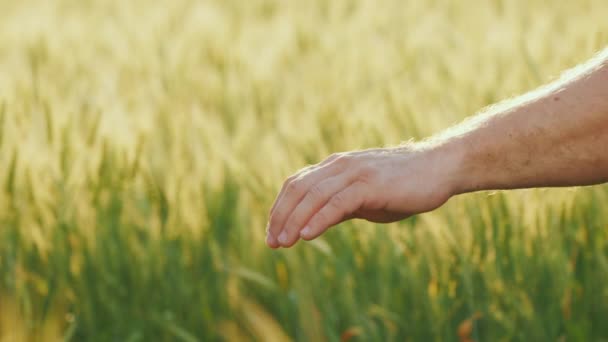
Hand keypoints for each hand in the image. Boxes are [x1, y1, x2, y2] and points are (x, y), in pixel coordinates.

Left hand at [266, 143, 460, 247]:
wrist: (439, 167)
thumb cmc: (403, 185)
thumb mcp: (365, 197)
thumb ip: (340, 205)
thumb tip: (315, 224)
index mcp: (335, 166)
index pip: (296, 184)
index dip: (280, 207)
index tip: (272, 231)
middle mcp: (340, 165)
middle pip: (298, 189)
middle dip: (281, 217)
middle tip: (272, 243)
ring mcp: (355, 173)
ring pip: (313, 196)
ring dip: (294, 221)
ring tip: (284, 243)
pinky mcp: (370, 185)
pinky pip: (337, 203)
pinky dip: (319, 219)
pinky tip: (307, 236)